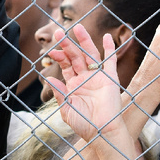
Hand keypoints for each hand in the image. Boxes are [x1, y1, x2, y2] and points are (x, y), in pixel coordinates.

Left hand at [43, 26, 123, 141]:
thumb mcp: (66, 109)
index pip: (65, 66)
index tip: (51, 52)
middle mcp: (85, 79)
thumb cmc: (84, 124)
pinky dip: (110, 48)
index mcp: (74, 85)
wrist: (102, 132)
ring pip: (90, 54)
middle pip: (75, 57)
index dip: (59, 57)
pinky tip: (106, 37)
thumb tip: (49, 79)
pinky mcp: (110, 78)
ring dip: (84, 41)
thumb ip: (59, 94)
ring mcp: (98, 77)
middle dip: (67, 45)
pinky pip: (110, 61)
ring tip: (77, 27)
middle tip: (59, 32)